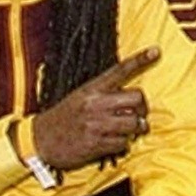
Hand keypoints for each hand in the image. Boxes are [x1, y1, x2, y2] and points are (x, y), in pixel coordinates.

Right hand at [29, 48, 160, 170]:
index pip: (120, 70)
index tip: (156, 51)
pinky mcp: (95, 144)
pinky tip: (113, 143)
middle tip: (139, 115)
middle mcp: (95, 104)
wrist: (39, 141)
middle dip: (143, 109)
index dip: (140, 60)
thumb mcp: (80, 97)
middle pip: (137, 99)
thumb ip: (104, 94)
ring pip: (134, 123)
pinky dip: (123, 144)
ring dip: (136, 129)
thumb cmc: (64, 117)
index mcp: (91, 89)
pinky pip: (123, 143)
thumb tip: (133, 100)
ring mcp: (96, 124)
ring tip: (127, 131)